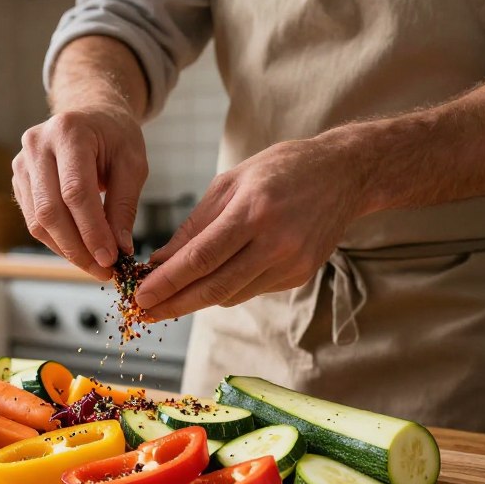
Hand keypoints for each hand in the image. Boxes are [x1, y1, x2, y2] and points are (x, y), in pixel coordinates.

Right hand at [12, 107, 147, 279]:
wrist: (91, 114)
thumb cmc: (115, 136)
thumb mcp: (133, 163)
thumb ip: (124, 205)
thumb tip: (119, 249)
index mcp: (69, 132)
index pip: (75, 192)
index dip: (91, 230)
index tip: (110, 258)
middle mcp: (37, 145)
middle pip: (49, 210)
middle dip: (77, 248)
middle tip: (103, 270)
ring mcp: (21, 162)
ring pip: (37, 220)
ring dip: (66, 250)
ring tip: (94, 264)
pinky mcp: (18, 180)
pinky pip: (33, 220)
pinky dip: (57, 241)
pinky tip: (79, 249)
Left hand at [134, 136, 366, 318]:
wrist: (344, 174)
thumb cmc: (279, 170)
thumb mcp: (230, 183)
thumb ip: (194, 226)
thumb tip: (159, 262)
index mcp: (253, 211)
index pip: (201, 258)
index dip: (168, 282)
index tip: (140, 296)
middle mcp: (275, 242)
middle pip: (215, 286)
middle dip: (175, 304)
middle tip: (145, 313)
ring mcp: (292, 263)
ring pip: (231, 295)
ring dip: (197, 299)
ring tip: (169, 298)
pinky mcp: (301, 275)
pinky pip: (251, 290)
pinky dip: (226, 288)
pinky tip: (212, 280)